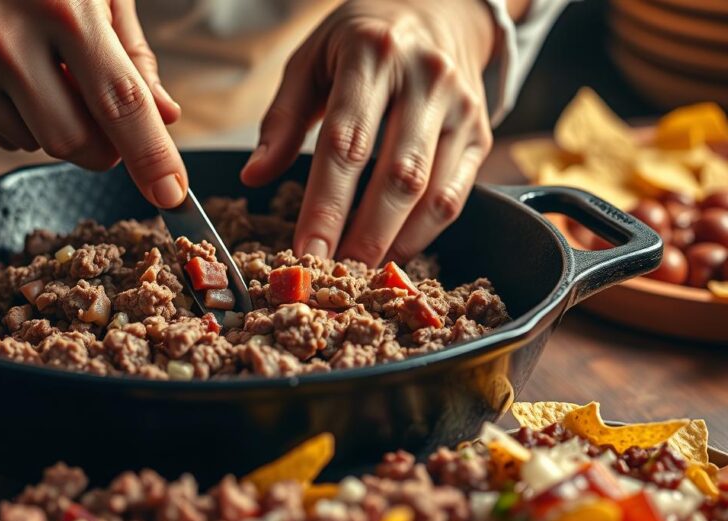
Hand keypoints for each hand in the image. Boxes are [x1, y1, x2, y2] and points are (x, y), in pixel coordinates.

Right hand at [0, 0, 187, 207]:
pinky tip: (20, 77)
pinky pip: (9, 139)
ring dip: (63, 128)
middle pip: (76, 142)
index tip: (172, 194)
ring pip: (42, 146)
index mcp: (65, 10)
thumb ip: (134, 56)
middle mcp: (12, 41)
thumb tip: (165, 117)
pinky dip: (29, 122)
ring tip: (53, 73)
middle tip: (111, 120)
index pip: (120, 102)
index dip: (150, 154)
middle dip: (105, 148)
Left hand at [240, 0, 495, 265]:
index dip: (325, 205)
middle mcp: (426, 78)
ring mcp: (461, 106)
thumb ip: (283, 119)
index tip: (305, 252)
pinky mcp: (480, 131)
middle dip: (363, 236)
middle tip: (334, 279)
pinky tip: (394, 253)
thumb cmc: (360, 39)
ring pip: (432, 191)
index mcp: (372, 55)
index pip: (346, 143)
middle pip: (396, 175)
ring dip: (395, 242)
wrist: (438, 6)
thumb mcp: (311, 60)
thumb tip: (254, 177)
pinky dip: (425, 233)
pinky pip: (456, 195)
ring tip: (361, 276)